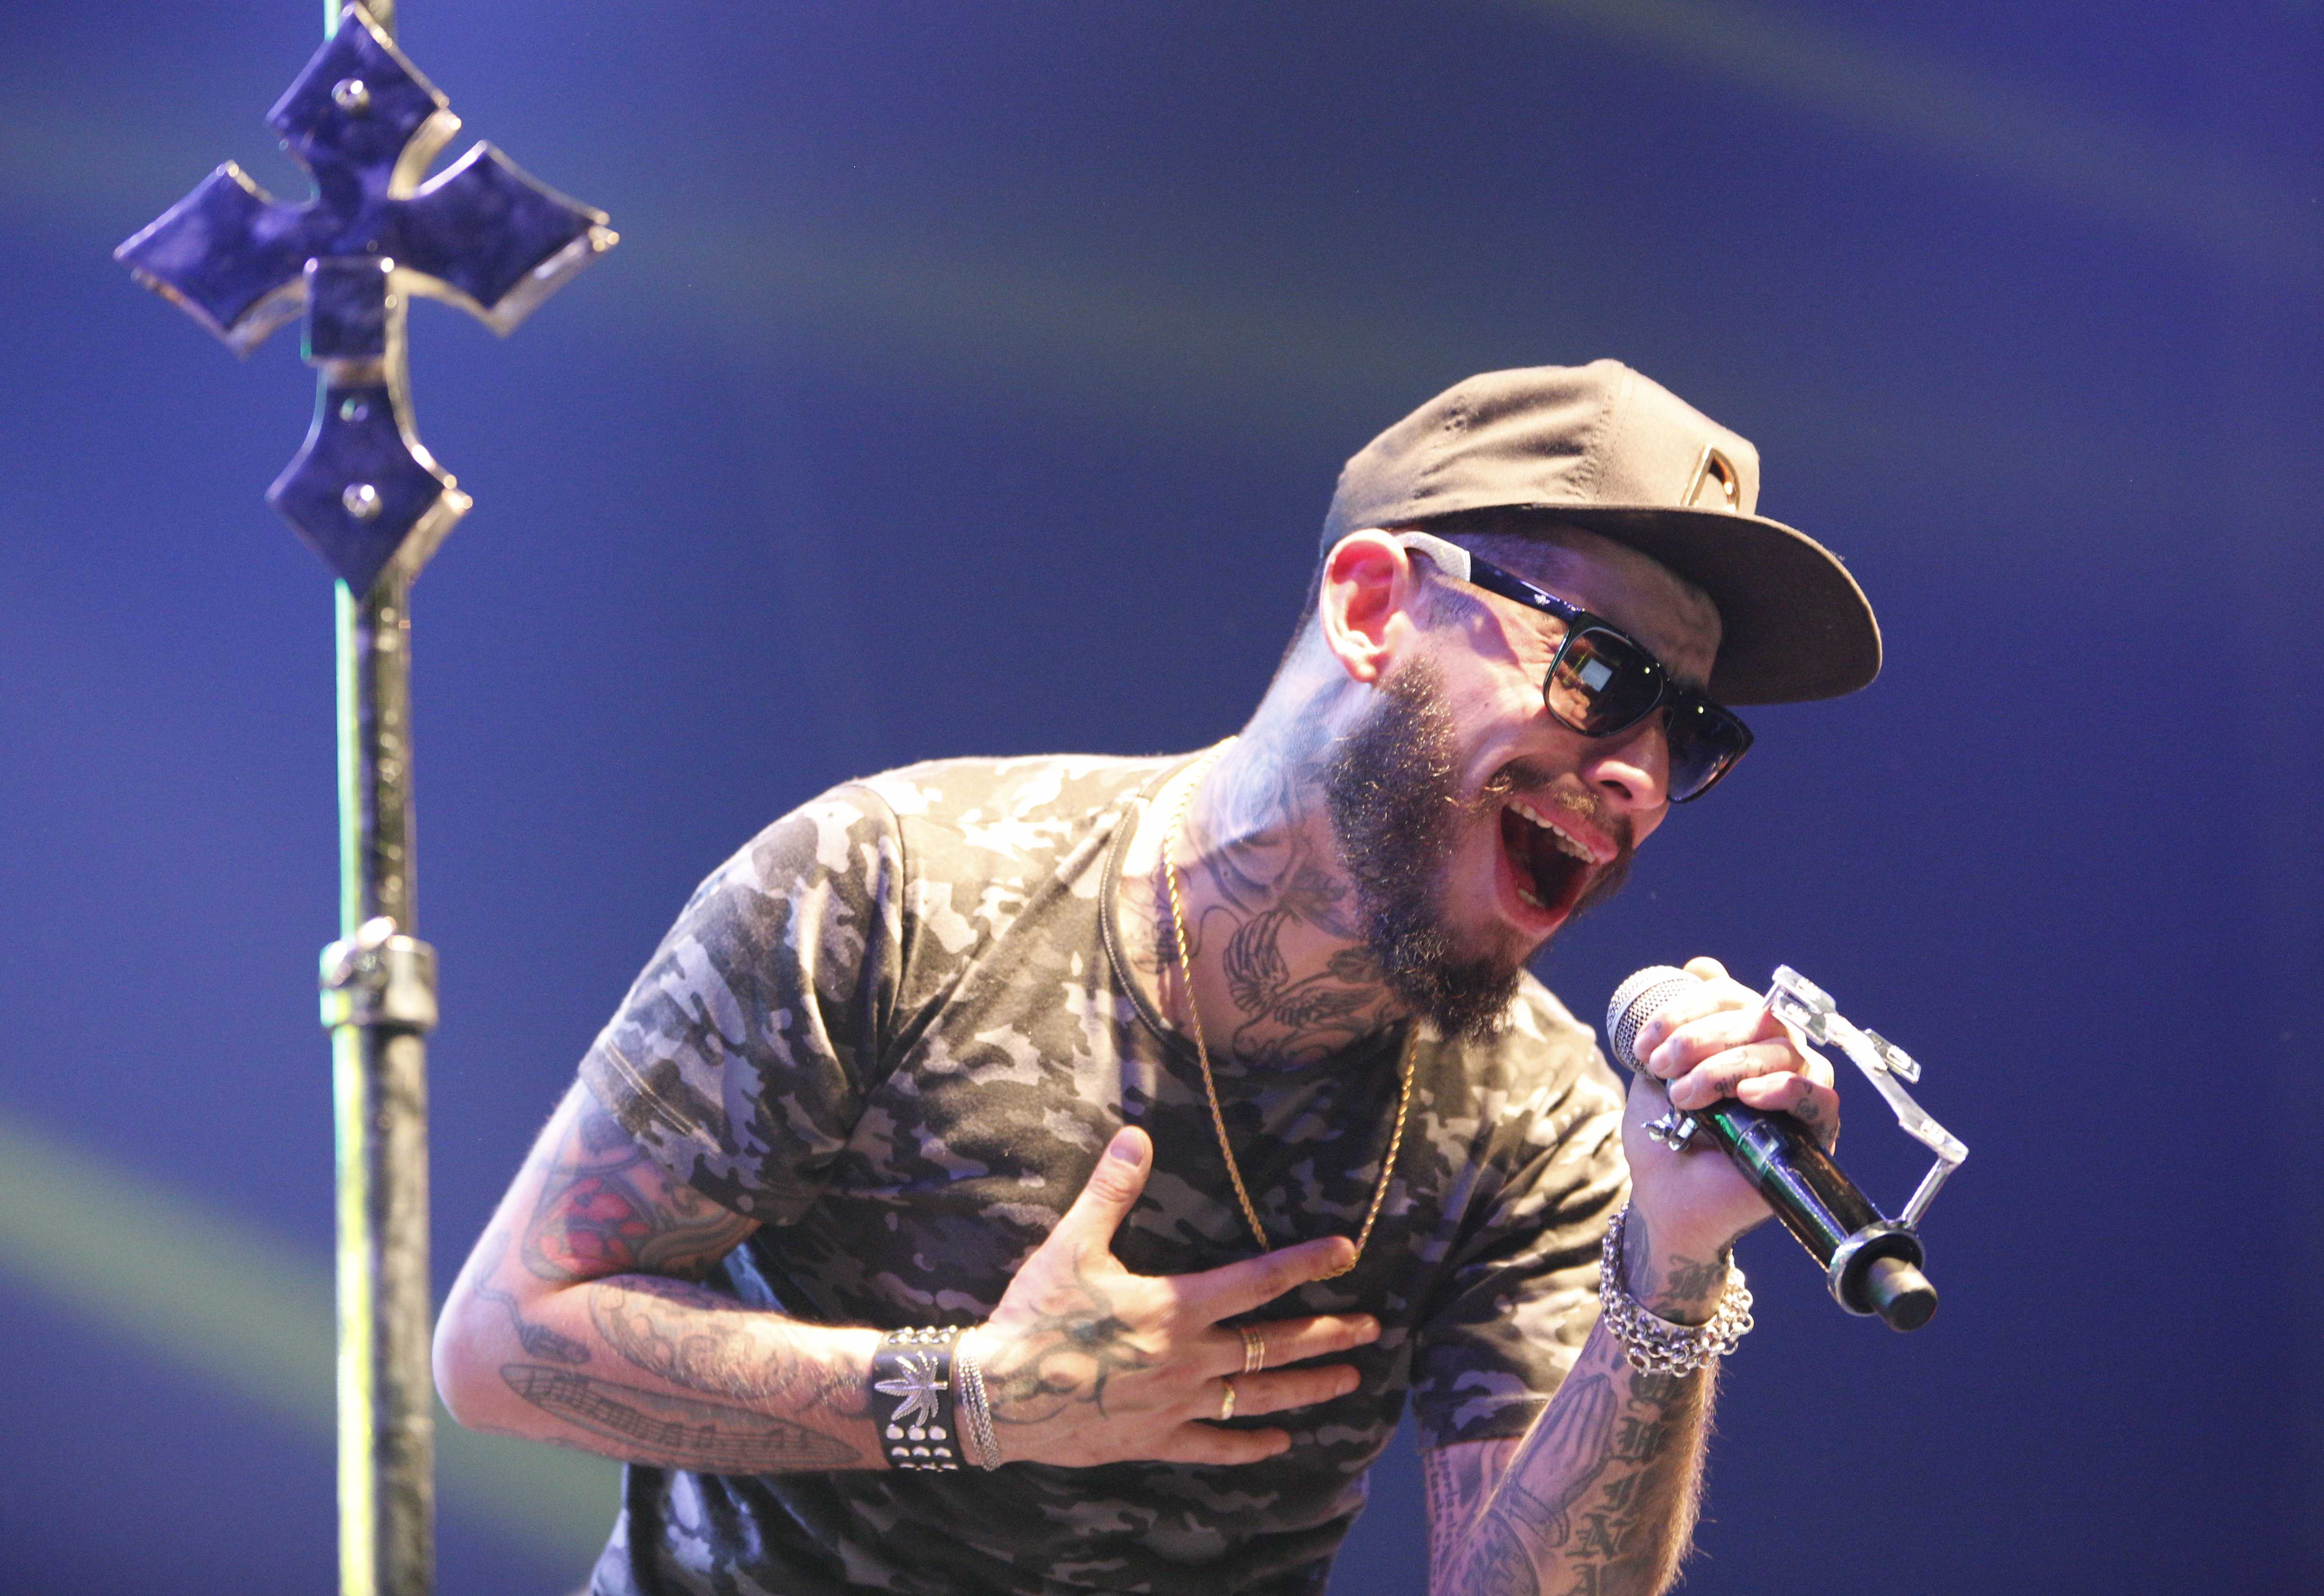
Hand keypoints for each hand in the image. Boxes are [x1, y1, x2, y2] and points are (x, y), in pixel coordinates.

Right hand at [964, 1125, 1381, 1466]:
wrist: (999, 1395)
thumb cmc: (1036, 1315)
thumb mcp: (1072, 1245)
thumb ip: (1111, 1191)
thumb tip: (1137, 1136)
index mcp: (1176, 1306)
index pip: (1259, 1279)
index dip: (1307, 1263)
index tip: (1347, 1252)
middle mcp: (1189, 1356)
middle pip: (1275, 1343)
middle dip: (1328, 1334)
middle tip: (1373, 1330)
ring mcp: (1177, 1403)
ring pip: (1258, 1396)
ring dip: (1306, 1388)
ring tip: (1348, 1383)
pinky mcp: (1156, 1439)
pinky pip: (1215, 1446)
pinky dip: (1249, 1446)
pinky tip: (1279, 1444)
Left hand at [1617, 957, 1840, 1285]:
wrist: (1668, 1201)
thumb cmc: (1664, 1137)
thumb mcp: (1658, 1073)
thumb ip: (1675, 1025)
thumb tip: (1702, 964)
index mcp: (1740, 1037)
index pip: (1730, 996)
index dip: (1686, 1009)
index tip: (1644, 1044)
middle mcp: (1776, 1056)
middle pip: (1757, 1017)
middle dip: (1700, 1036)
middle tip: (1662, 1066)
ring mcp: (1799, 1091)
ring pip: (1781, 1051)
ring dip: (1724, 1066)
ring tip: (1685, 1096)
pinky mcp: (1816, 1130)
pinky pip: (1817, 1094)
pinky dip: (1782, 1087)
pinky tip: (1746, 1096)